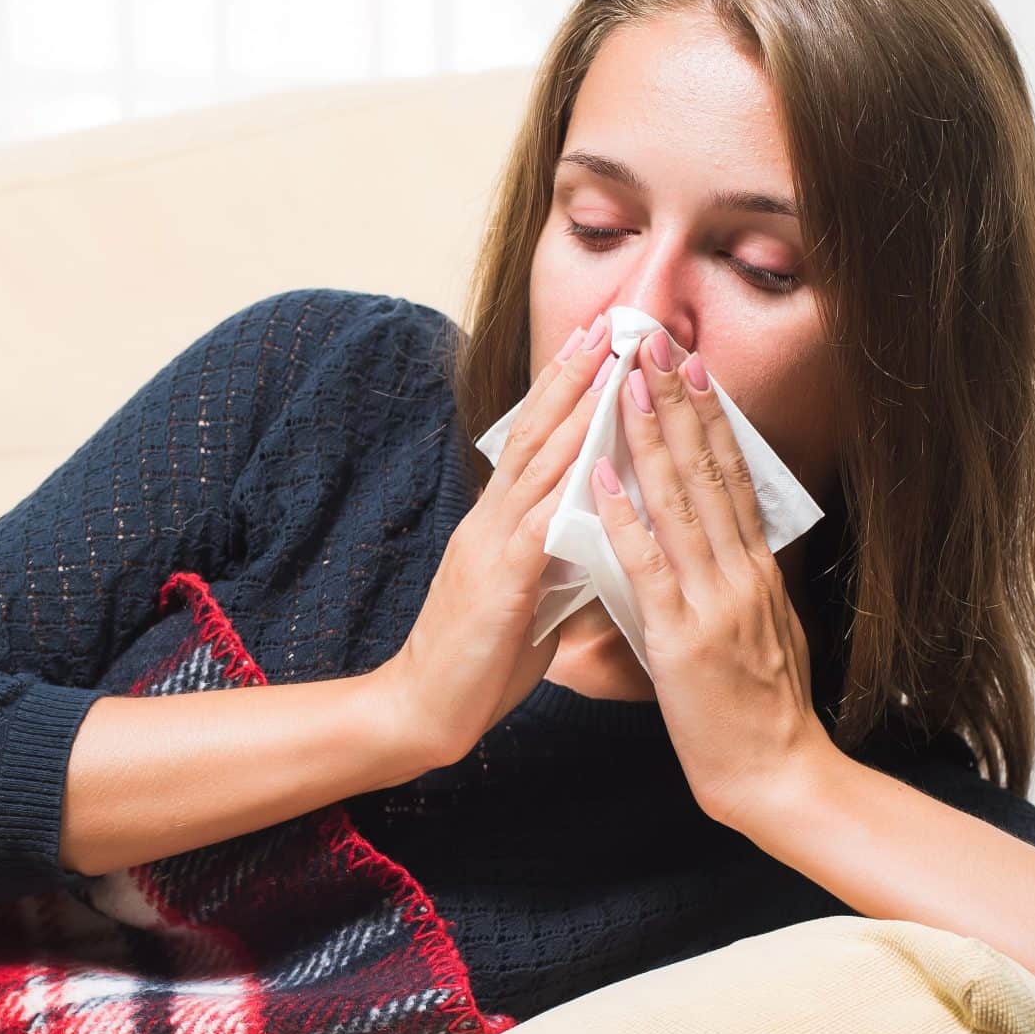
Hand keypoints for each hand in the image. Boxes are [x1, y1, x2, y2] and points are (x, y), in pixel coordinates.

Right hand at [376, 310, 617, 769]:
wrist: (422, 712)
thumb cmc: (479, 665)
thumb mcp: (528, 602)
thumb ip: (558, 565)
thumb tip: (600, 541)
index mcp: (499, 527)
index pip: (536, 445)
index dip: (566, 392)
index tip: (599, 345)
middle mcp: (491, 522)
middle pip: (536, 433)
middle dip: (574, 374)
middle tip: (611, 321)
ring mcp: (491, 546)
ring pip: (540, 462)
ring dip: (577, 407)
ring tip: (611, 358)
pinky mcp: (499, 581)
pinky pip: (538, 520)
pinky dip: (569, 480)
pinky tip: (595, 449)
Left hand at [589, 333, 835, 829]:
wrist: (778, 777)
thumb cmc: (759, 714)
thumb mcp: (757, 632)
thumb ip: (738, 587)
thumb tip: (726, 550)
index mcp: (756, 571)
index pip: (731, 478)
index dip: (708, 419)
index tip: (688, 366)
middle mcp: (740, 574)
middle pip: (708, 472)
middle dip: (678, 404)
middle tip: (655, 343)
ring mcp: (715, 602)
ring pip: (680, 504)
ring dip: (650, 438)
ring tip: (627, 383)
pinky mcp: (683, 638)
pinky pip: (649, 566)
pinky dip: (624, 518)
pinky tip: (601, 478)